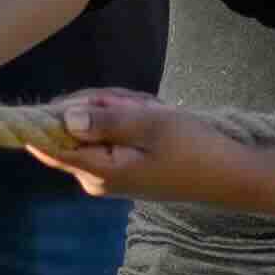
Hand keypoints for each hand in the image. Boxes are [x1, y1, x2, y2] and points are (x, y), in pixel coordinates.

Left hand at [29, 88, 258, 206]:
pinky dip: (129, 119)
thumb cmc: (193, 149)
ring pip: (91, 123)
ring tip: (153, 113)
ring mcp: (104, 172)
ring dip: (120, 108)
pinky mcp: (117, 166)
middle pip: (70, 125)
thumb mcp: (150, 124)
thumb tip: (64, 116)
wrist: (226, 174)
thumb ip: (105, 119)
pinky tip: (154, 121)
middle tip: (141, 104)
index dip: (47, 115)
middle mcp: (93, 176)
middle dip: (103, 104)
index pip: (48, 144)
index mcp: (98, 170)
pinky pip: (107, 131)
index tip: (76, 97)